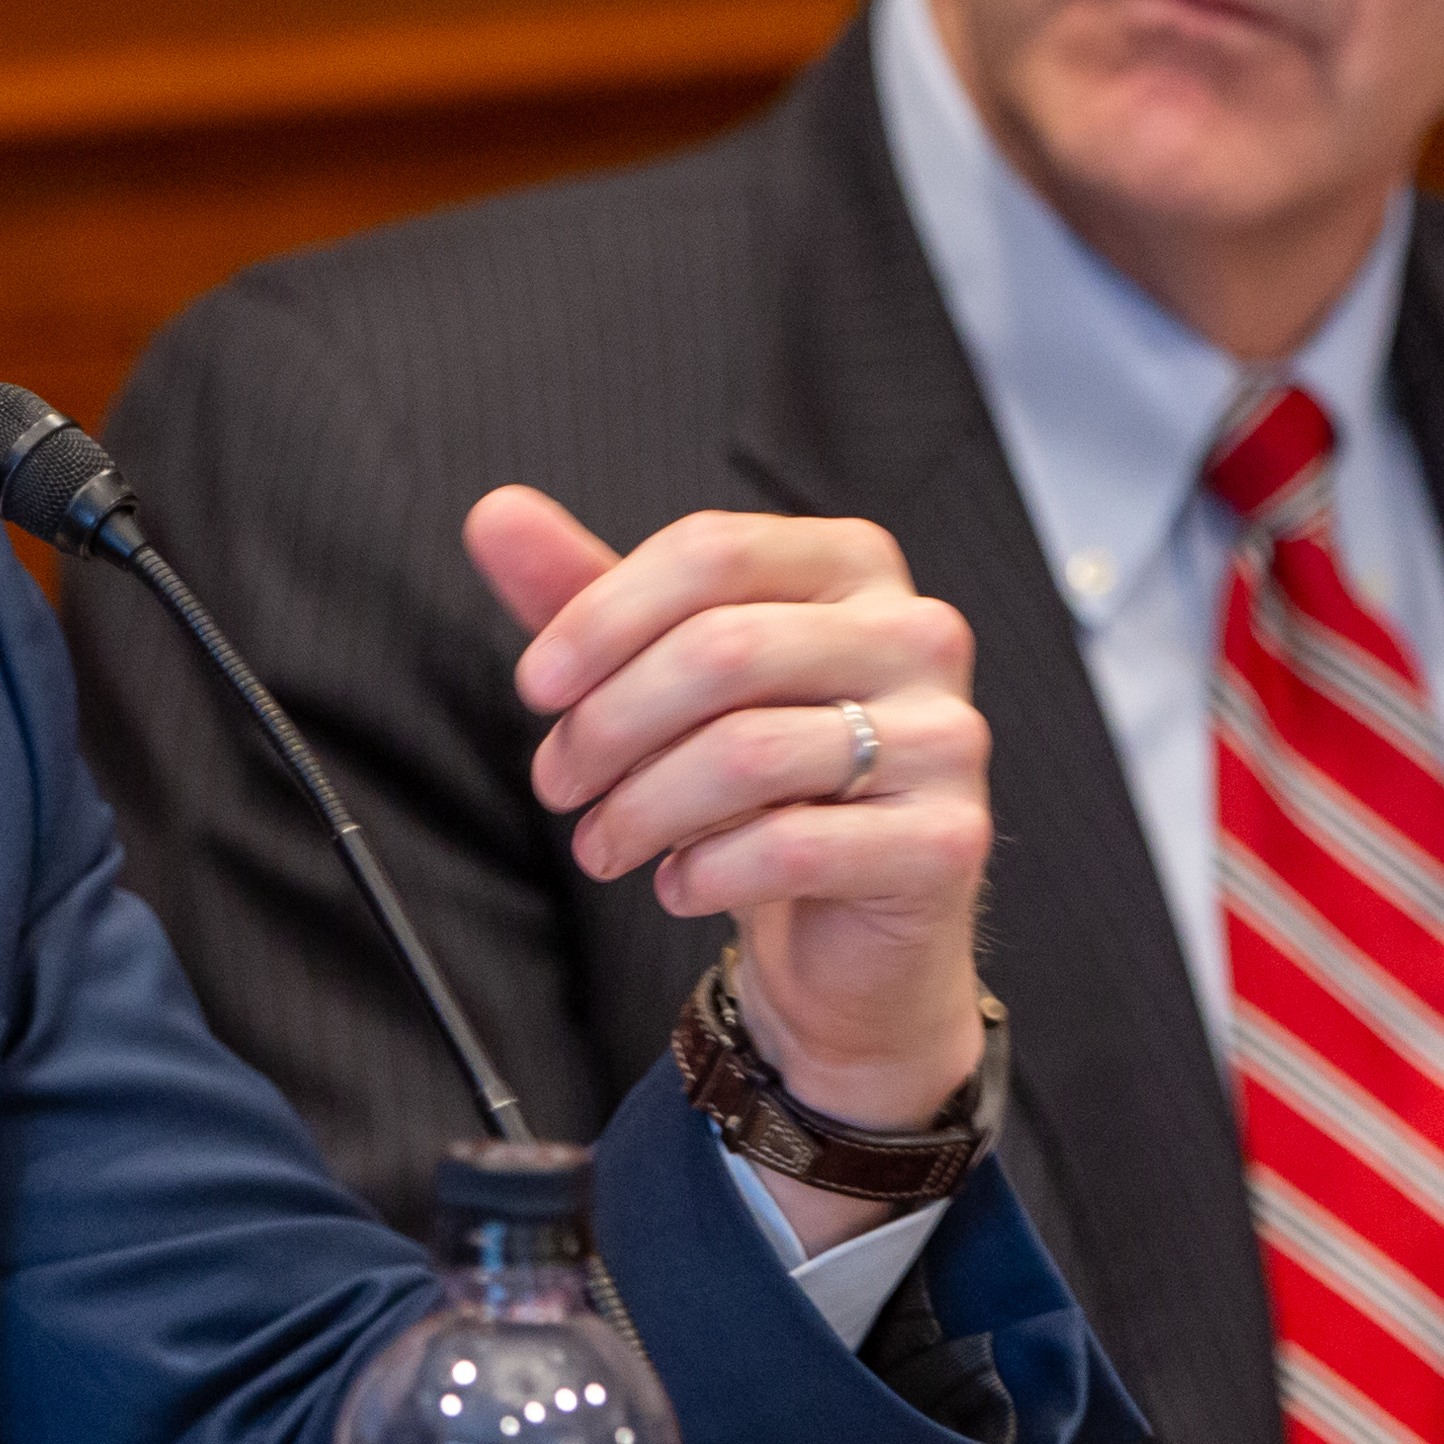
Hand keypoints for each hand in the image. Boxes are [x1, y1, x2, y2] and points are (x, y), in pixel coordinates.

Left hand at [471, 489, 990, 1235]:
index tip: (537, 687)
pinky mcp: (948, 842)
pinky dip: (705, 872)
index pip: (712, 552)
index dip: (601, 618)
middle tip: (558, 783)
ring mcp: (946, 738)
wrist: (849, 930)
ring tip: (602, 845)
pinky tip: (677, 885)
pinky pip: (792, 846)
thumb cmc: (758, 785)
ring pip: (748, 752)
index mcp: (854, 566)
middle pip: (722, 648)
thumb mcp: (663, 679)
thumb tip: (494, 514)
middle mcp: (918, 634)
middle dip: (608, 725)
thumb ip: (587, 594)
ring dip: (640, 809)